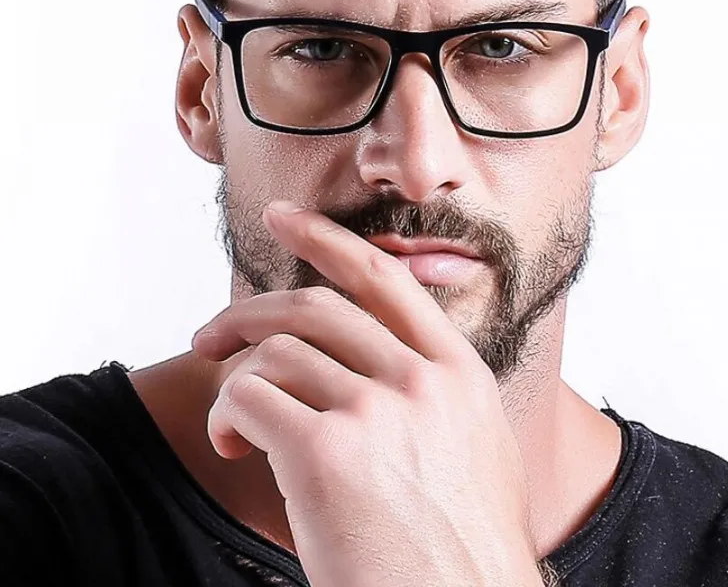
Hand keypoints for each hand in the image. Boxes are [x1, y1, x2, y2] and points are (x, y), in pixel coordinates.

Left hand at [192, 200, 543, 586]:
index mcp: (456, 371)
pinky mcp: (325, 454)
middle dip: (250, 311)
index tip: (282, 217)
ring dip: (236, 381)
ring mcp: (375, 411)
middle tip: (213, 332)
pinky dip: (227, 417)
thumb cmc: (464, 547)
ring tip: (232, 423)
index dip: (326, 239)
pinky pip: (249, 400)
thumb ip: (438, 391)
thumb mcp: (478, 447)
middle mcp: (418, 379)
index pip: (383, 279)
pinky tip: (234, 447)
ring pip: (276, 354)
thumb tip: (390, 357)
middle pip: (314, 307)